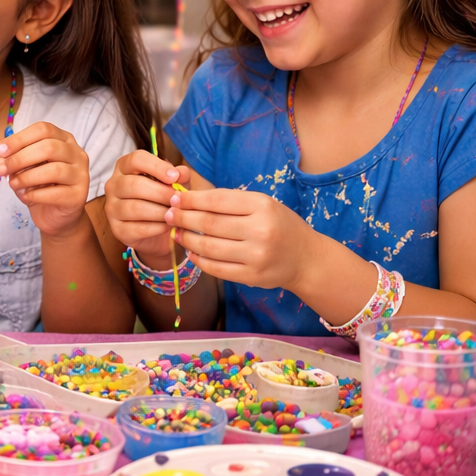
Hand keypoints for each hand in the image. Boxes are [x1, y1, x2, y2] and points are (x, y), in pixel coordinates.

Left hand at [0, 121, 89, 237]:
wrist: (55, 215)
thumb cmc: (40, 186)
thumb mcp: (24, 168)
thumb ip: (15, 160)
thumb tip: (0, 160)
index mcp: (63, 139)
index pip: (43, 129)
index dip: (19, 139)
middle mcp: (76, 153)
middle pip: (49, 147)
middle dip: (20, 158)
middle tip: (2, 170)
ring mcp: (81, 174)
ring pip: (54, 170)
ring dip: (27, 177)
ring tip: (13, 184)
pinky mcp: (79, 196)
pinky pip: (55, 193)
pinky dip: (35, 194)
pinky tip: (25, 196)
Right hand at [104, 150, 190, 261]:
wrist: (156, 232)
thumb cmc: (163, 200)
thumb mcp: (173, 184)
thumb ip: (179, 176)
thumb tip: (181, 173)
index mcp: (125, 168)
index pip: (136, 159)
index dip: (156, 167)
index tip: (174, 177)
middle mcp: (113, 185)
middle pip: (135, 184)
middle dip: (162, 193)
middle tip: (179, 200)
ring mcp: (112, 208)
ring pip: (136, 208)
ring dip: (161, 212)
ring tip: (175, 214)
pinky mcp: (117, 229)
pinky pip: (138, 228)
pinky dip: (157, 228)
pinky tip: (168, 226)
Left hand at [168, 188, 316, 291]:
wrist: (306, 259)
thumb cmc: (279, 225)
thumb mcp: (262, 204)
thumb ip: (230, 201)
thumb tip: (188, 198)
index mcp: (263, 206)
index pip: (216, 201)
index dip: (190, 200)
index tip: (174, 199)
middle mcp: (261, 231)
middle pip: (209, 223)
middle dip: (183, 218)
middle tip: (168, 215)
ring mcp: (256, 256)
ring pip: (208, 247)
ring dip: (187, 239)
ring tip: (176, 233)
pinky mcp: (251, 276)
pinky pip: (215, 268)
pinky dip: (199, 259)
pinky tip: (191, 251)